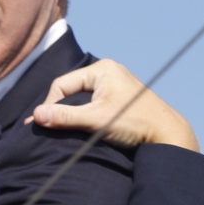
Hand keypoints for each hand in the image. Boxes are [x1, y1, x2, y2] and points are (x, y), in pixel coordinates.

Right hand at [30, 59, 198, 150]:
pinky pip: (93, 102)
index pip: (62, 85)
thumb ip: (64, 116)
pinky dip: (84, 114)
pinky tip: (81, 127)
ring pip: (81, 98)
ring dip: (72, 113)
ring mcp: (115, 84)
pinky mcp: (120, 97)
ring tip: (64, 129)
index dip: (50, 105)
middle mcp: (108, 72)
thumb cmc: (134, 124)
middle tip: (49, 128)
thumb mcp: (95, 120)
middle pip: (71, 90)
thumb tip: (35, 115)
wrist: (168, 135)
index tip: (43, 125)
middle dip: (60, 109)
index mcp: (102, 69)